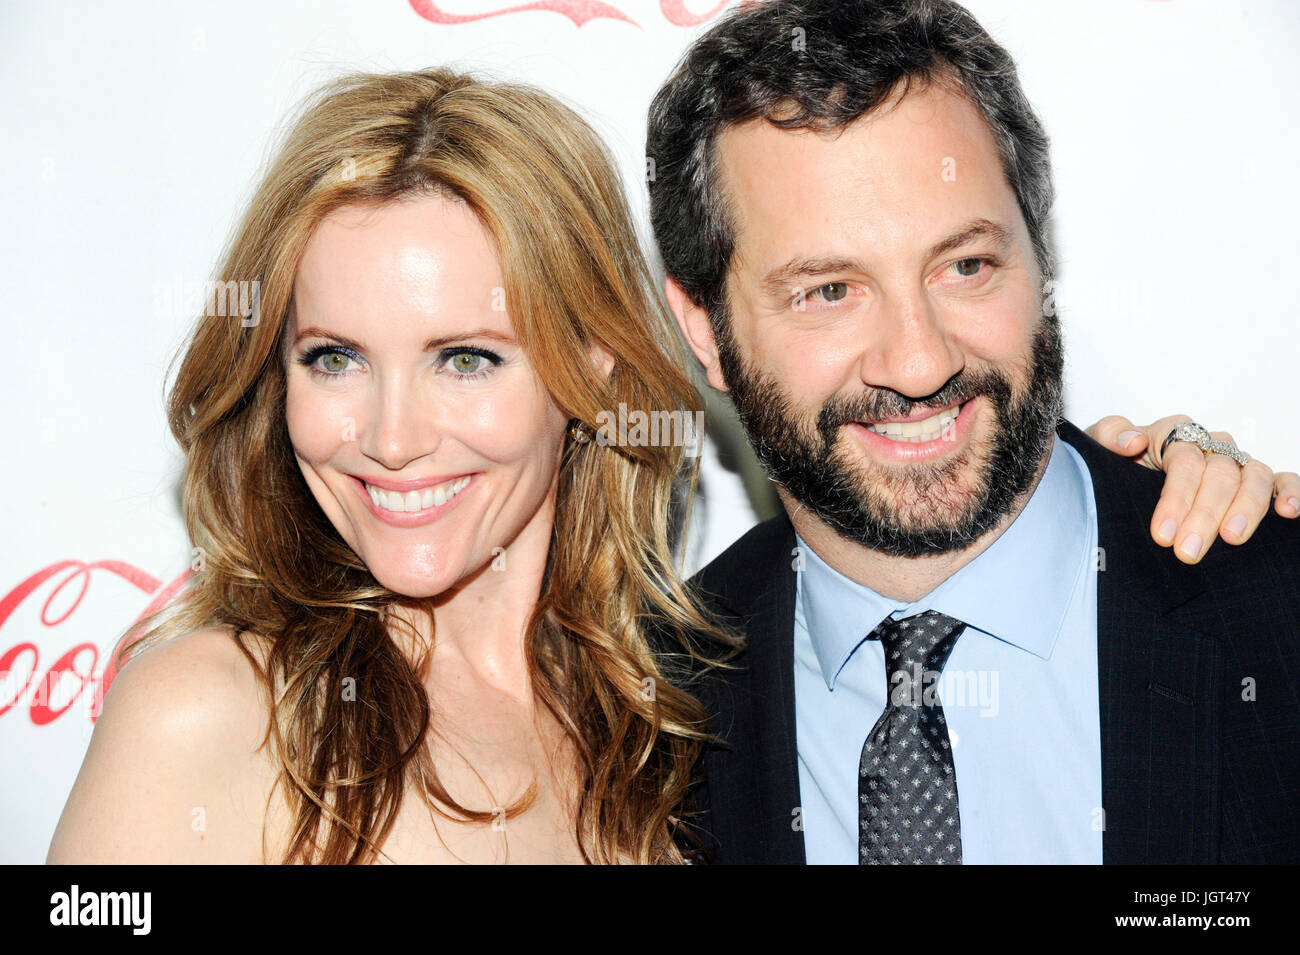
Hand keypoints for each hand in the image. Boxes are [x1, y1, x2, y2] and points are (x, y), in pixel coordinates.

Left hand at [1087, 414, 1299, 563]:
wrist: (1120, 479)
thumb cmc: (1115, 466)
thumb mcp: (1098, 450)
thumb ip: (1108, 436)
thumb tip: (1131, 441)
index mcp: (1172, 433)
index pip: (1183, 460)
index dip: (1175, 497)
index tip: (1162, 535)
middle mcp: (1209, 445)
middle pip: (1218, 473)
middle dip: (1204, 515)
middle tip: (1187, 552)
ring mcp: (1235, 463)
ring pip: (1253, 477)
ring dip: (1247, 508)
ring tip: (1232, 538)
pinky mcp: (1258, 482)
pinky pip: (1282, 480)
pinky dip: (1291, 492)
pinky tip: (1290, 512)